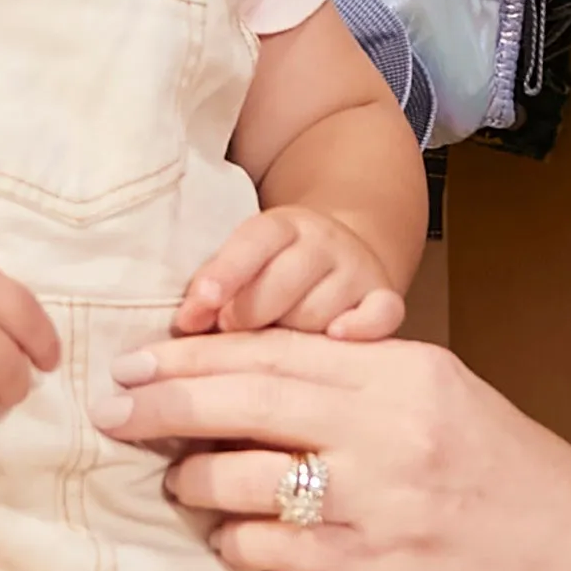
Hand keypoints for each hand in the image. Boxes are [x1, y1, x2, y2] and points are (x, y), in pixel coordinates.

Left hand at [97, 328, 570, 570]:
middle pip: (250, 400)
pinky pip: (280, 548)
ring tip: (172, 480)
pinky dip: (237, 540)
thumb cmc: (509, 469)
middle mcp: (391, 426)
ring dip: (195, 478)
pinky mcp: (383, 566)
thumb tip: (262, 359)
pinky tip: (223, 536)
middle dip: (167, 403)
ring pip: (252, 477)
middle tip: (111, 407)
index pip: (275, 350)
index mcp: (403, 370)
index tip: (136, 360)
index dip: (194, 355)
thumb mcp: (443, 392)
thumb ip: (361, 370)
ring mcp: (385, 499)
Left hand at [176, 206, 408, 342]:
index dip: (224, 274)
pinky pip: (381, 314)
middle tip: (230, 332)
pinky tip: (337, 337)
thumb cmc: (272, 274)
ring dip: (292, 335)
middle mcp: (323, 242)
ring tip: (275, 344)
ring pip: (320, 310)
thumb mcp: (242, 266)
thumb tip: (185, 324)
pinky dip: (361, 327)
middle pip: (284, 282)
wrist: (340, 255)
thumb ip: (214, 289)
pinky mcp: (384, 298)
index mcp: (280, 226)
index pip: (253, 242)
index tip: (197, 308)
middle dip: (250, 314)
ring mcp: (357, 269)